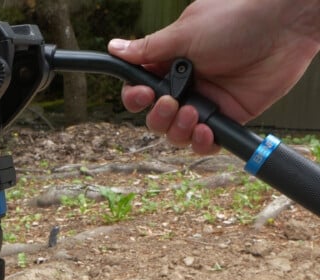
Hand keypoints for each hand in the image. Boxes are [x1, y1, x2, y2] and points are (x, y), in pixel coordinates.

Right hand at [108, 0, 319, 154]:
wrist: (284, 25)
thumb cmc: (236, 18)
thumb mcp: (185, 33)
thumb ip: (149, 49)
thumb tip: (114, 48)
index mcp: (170, 62)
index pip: (140, 89)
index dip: (136, 98)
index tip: (143, 95)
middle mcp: (185, 85)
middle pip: (155, 117)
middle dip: (157, 117)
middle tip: (170, 103)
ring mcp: (207, 102)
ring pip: (176, 133)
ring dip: (178, 129)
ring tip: (195, 113)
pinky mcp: (229, 115)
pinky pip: (207, 141)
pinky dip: (201, 143)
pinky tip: (206, 131)